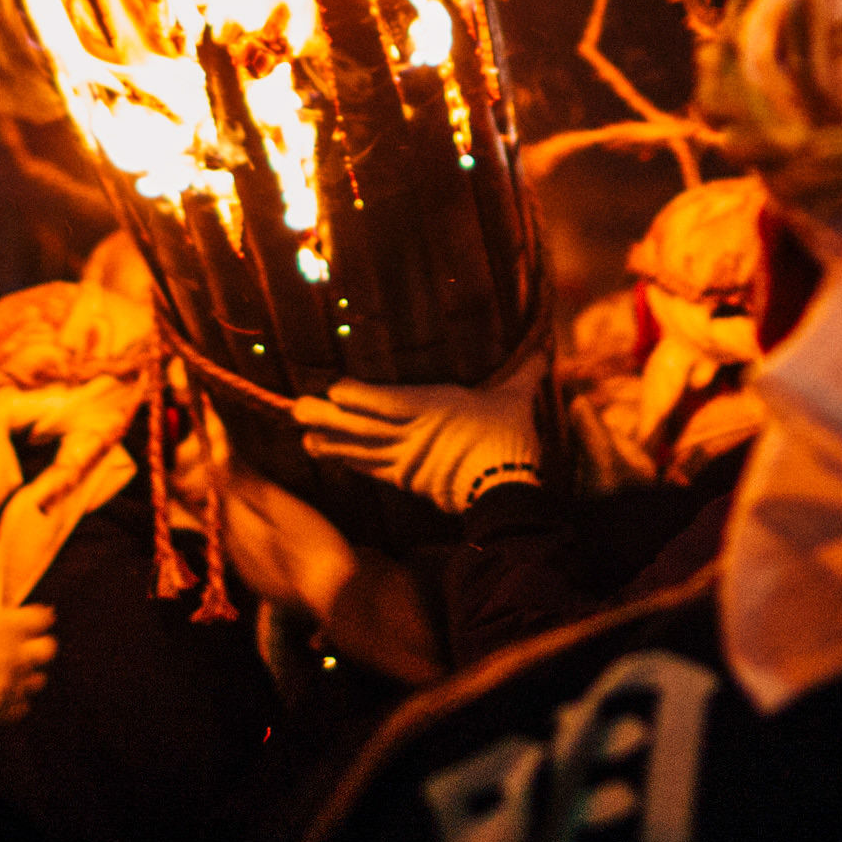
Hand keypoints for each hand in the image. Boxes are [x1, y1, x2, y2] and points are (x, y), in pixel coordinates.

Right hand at [0, 586, 56, 725]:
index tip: (29, 619)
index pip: (42, 618)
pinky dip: (14, 704)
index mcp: (6, 625)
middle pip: (48, 650)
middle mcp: (15, 654)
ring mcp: (9, 686)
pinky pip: (21, 709)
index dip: (35, 618)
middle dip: (37, 647)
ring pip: (38, 681)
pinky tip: (0, 699)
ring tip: (10, 676)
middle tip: (22, 648)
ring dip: (27, 677)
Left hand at [293, 352, 545, 514]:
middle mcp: (414, 434)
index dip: (358, 397)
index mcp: (434, 407)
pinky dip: (349, 463)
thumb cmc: (509, 437)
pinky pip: (372, 470)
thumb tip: (544, 351)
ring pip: (362, 450)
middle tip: (297, 409)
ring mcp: (408, 461)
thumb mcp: (514, 399)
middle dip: (329, 418)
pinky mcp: (408, 482)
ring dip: (331, 443)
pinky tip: (330, 457)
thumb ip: (522, 373)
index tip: (332, 388)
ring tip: (303, 437)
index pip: (387, 402)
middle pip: (365, 426)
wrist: (508, 491)